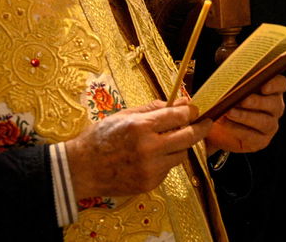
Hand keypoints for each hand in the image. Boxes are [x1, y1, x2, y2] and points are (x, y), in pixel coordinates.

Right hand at [64, 99, 210, 198]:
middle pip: (189, 136)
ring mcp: (149, 168)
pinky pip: (168, 169)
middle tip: (205, 123)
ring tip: (166, 141)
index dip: (191, 111)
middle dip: (201, 128)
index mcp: (141, 127)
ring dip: (180, 146)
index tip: (194, 109)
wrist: (79, 170)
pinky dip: (165, 161)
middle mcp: (148, 148)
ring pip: (181, 154)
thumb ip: (154, 108)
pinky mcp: (149, 184)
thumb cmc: (99, 139)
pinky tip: (150, 157)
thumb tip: (181, 102)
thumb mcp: (124, 115)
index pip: (179, 116)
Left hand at [207, 74, 285, 154]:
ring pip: (264, 121)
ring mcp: (270, 125)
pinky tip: (226, 123)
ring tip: (229, 112)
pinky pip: (253, 136)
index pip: (281, 84)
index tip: (263, 85)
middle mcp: (275, 107)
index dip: (275, 84)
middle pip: (274, 104)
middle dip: (257, 102)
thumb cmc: (224, 101)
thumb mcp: (227, 84)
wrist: (213, 126)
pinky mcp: (261, 141)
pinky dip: (238, 129)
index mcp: (271, 90)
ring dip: (245, 116)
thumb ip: (233, 73)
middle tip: (240, 99)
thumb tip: (229, 62)